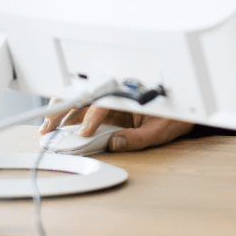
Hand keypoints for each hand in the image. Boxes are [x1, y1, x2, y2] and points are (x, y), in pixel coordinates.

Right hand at [37, 101, 193, 152]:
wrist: (188, 107)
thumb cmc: (177, 114)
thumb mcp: (161, 130)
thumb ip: (138, 138)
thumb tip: (115, 143)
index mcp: (130, 94)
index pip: (103, 103)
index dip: (91, 118)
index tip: (83, 133)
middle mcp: (118, 92)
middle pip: (84, 97)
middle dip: (63, 110)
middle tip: (48, 127)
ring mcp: (113, 98)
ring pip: (81, 101)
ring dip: (62, 112)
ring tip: (47, 126)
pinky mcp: (111, 105)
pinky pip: (87, 108)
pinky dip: (71, 115)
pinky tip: (60, 124)